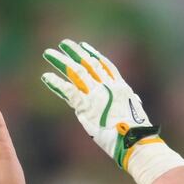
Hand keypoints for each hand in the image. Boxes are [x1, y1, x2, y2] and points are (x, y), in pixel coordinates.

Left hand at [40, 39, 183, 183]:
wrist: (134, 140)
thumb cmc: (137, 133)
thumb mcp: (136, 112)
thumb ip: (132, 102)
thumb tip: (133, 98)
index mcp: (120, 87)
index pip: (105, 66)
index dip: (93, 54)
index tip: (84, 46)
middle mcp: (107, 86)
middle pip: (88, 64)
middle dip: (75, 53)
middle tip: (64, 43)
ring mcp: (96, 94)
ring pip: (76, 72)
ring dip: (61, 62)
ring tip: (48, 54)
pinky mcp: (86, 106)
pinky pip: (68, 91)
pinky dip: (56, 83)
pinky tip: (46, 76)